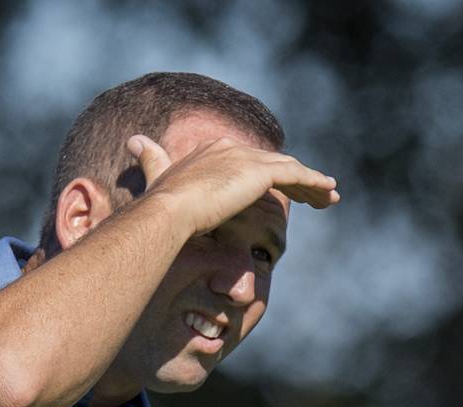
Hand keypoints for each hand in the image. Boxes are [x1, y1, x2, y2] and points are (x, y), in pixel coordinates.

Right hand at [127, 134, 340, 236]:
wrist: (167, 212)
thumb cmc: (159, 204)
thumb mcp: (157, 177)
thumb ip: (151, 159)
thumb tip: (133, 139)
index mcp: (213, 151)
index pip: (249, 162)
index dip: (268, 175)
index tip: (281, 189)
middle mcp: (231, 149)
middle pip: (273, 164)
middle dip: (296, 178)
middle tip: (316, 194)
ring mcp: (247, 160)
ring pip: (290, 170)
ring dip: (312, 183)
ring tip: (329, 198)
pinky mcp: (260, 174)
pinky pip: (297, 176)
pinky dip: (315, 184)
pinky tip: (329, 195)